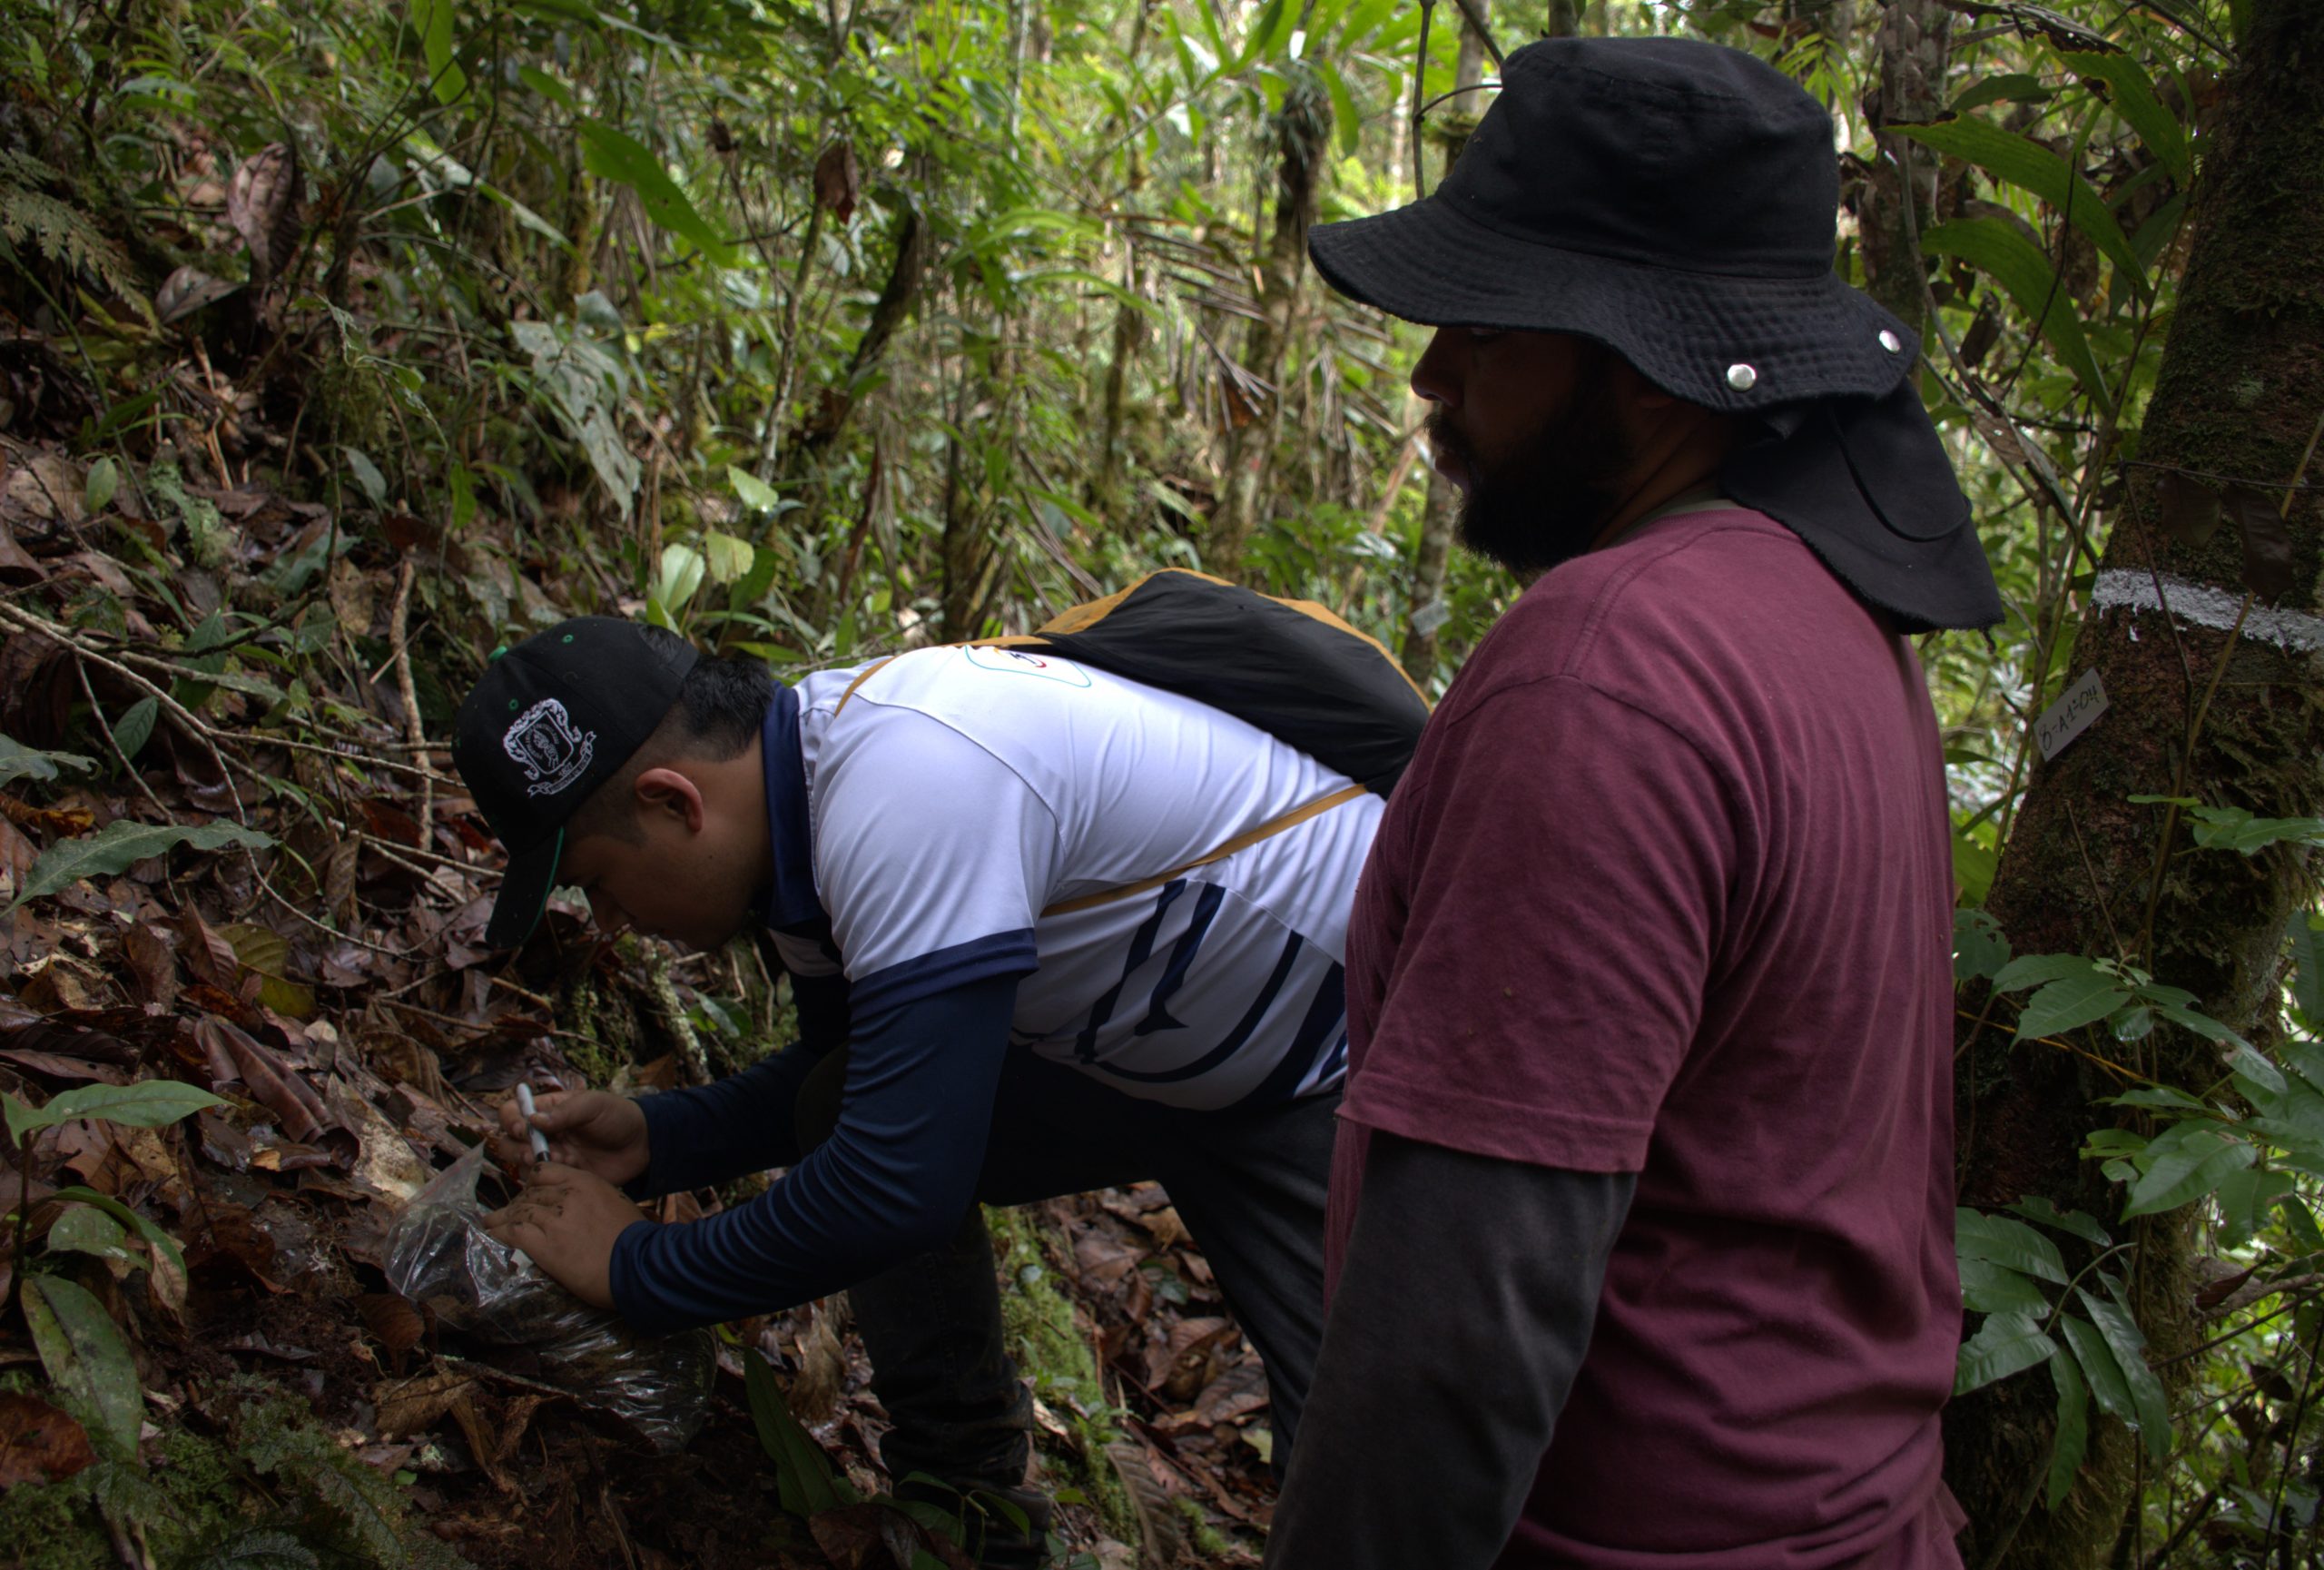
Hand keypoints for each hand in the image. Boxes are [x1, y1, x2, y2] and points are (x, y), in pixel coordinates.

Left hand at [481, 1163, 647, 1310]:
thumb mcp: (616, 1203)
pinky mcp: (544, 1245)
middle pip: (529, 1193)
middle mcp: (565, 1196)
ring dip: (502, 1218)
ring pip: (518, 1212)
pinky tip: (492, 1235)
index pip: (544, 1172)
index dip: (532, 1182)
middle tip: (509, 1214)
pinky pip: (514, 1233)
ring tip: (491, 1223)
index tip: (528, 1193)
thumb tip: (581, 1205)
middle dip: (517, 1204)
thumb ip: (592, 1197)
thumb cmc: (633, 1236)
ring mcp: (553, 1220)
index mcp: (584, 1182)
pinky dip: (500, 1233)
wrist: (637, 1265)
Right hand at [492, 1088, 649, 1185]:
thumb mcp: (593, 1105)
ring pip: (520, 1164)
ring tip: (560, 1159)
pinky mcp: (559, 1177)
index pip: (512, 1113)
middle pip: (507, 1143)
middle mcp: (542, 1134)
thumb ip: (565, 1112)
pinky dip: (549, 1178)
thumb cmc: (617, 1116)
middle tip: (535, 1153)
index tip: (523, 1129)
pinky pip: (540, 1182)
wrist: (641, 1145)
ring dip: (533, 1164)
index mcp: (547, 1110)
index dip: (511, 1121)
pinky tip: (570, 1169)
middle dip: (516, 1149)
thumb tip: (533, 1120)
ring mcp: (549, 1156)